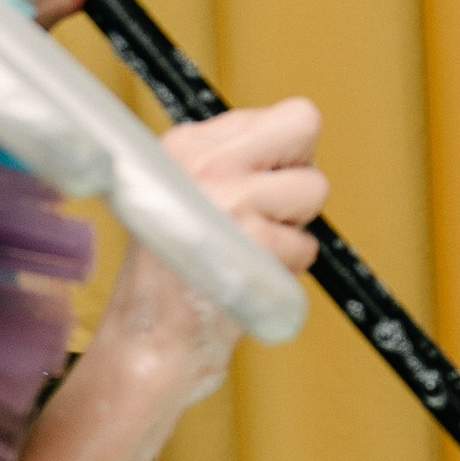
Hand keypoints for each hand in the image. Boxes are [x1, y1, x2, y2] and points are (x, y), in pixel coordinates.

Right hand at [93, 96, 327, 407]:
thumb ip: (235, 160)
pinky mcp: (251, 242)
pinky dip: (284, 273)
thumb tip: (299, 135)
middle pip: (306, 129)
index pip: (287, 115)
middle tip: (261, 218)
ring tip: (244, 256)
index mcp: (185, 143)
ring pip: (313, 190)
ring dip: (291, 233)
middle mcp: (203, 161)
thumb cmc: (172, 276)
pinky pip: (305, 247)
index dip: (284, 158)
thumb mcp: (184, 193)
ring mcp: (228, 199)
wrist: (147, 345)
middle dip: (297, 178)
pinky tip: (243, 281)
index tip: (253, 191)